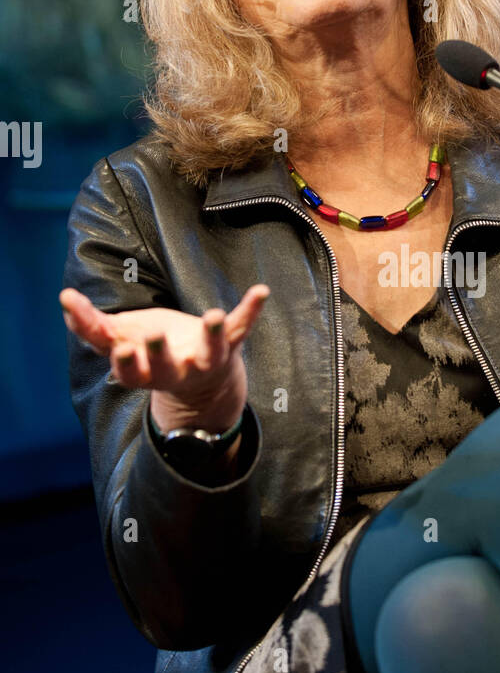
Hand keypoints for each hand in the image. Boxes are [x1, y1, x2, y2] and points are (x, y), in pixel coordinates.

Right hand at [58, 284, 269, 432]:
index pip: (128, 371)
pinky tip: (261, 291)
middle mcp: (174, 371)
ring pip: (208, 352)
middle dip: (159, 354)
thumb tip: (65, 298)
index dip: (123, 362)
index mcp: (142, 371)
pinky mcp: (228, 345)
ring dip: (210, 335)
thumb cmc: (150, 353)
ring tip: (212, 314)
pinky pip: (241, 326)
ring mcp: (204, 359)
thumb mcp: (119, 339)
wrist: (201, 381)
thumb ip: (91, 324)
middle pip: (165, 368)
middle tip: (155, 338)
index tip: (118, 350)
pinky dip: (251, 309)